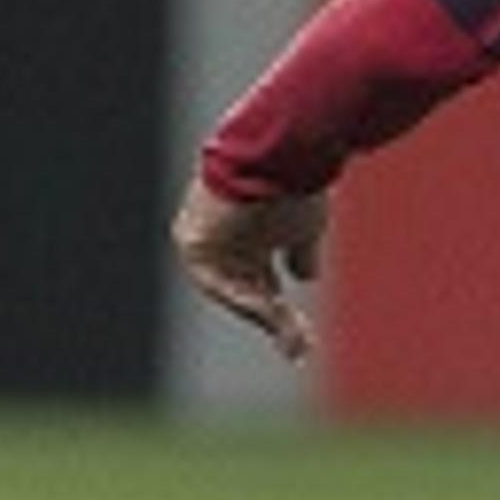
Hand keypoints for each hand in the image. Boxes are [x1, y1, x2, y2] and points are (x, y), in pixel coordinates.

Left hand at [172, 177, 328, 361]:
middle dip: (275, 319)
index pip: (255, 280)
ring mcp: (201, 239)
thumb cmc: (292, 184)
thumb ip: (299, 252)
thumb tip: (305, 277)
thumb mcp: (304, 228)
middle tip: (303, 350)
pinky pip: (224, 284)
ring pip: (235, 290)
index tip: (303, 336)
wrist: (277, 150)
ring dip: (266, 317)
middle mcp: (214, 237)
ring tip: (298, 343)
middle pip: (245, 289)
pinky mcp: (194, 241)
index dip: (278, 309)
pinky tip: (281, 321)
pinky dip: (253, 304)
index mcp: (238, 233)